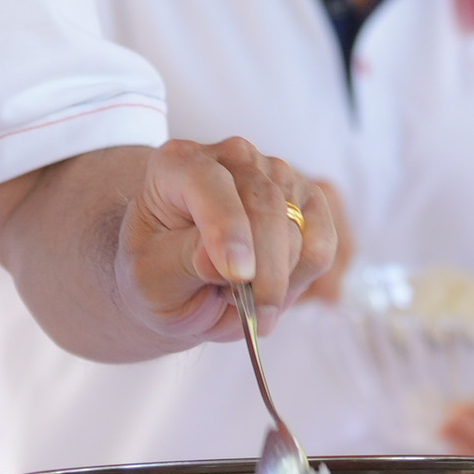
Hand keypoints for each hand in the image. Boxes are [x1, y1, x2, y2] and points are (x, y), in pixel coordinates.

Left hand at [109, 136, 340, 345]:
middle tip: (251, 316)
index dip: (227, 229)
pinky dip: (300, 279)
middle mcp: (231, 157)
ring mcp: (275, 173)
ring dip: (279, 280)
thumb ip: (184, 261)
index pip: (208, 183)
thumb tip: (221, 261)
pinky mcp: (309, 200)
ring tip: (244, 299)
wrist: (181, 280)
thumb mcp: (152, 278)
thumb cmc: (160, 274)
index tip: (237, 275)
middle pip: (264, 207)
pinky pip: (321, 245)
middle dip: (264, 272)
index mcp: (177, 164)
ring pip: (298, 230)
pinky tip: (270, 289)